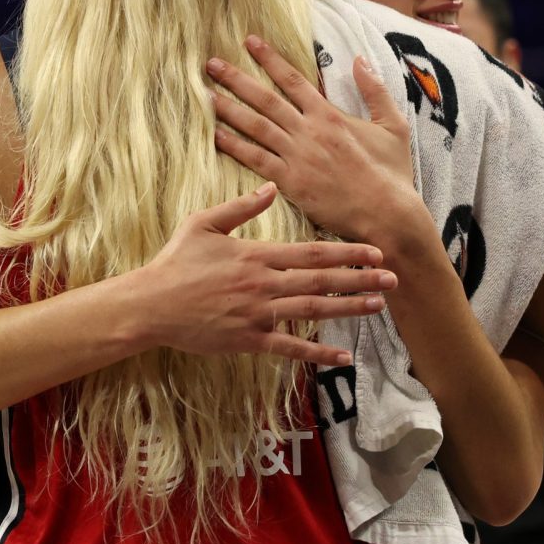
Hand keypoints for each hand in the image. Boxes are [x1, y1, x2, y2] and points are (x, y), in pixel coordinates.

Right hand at [135, 183, 394, 366]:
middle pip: (320, 281)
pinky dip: (318, 354)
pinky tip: (343, 356)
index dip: (345, 252)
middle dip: (359, 278)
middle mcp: (262, 285)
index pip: (310, 253)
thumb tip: (271, 188)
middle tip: (392, 278)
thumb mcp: (202, 224)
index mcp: (255, 256)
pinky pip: (289, 349)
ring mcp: (257, 314)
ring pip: (312, 311)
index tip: (374, 250)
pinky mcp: (248, 340)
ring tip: (378, 305)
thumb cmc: (175, 263)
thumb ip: (240, 207)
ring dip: (348, 308)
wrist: (150, 304)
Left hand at [206, 35, 417, 241]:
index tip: (250, 41)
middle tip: (211, 63)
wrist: (386, 214)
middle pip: (265, 99)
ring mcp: (296, 157)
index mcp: (329, 115)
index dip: (270, 59)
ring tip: (204, 94)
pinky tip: (214, 135)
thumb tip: (360, 58)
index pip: (293, 79)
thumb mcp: (393, 126)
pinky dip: (233, 146)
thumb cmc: (391, 173)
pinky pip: (255, 160)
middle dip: (237, 79)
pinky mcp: (289, 182)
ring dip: (228, 108)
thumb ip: (375, 90)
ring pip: (255, 126)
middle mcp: (308, 131)